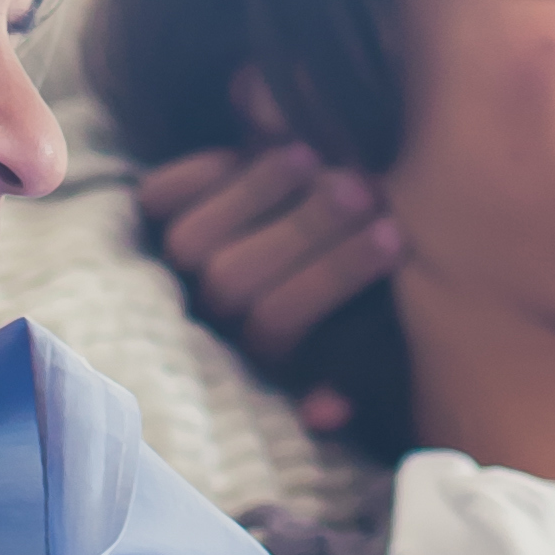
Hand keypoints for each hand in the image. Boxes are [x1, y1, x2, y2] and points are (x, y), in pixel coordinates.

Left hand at [136, 143, 397, 427]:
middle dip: (303, 231)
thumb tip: (325, 413)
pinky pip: (160, 195)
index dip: (332, 277)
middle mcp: (211, 309)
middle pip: (232, 278)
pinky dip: (204, 170)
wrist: (313, 209)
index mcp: (263, 343)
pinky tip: (258, 141)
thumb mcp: (366, 326)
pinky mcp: (160, 211)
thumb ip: (353, 371)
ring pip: (192, 239)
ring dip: (257, 192)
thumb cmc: (353, 282)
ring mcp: (180, 261)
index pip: (273, 324)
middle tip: (364, 189)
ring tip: (319, 158)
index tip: (394, 236)